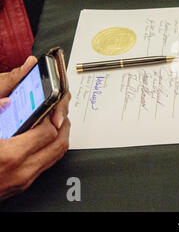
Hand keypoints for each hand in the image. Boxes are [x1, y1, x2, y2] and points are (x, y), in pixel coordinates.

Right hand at [0, 57, 70, 199]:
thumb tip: (6, 103)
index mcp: (10, 156)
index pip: (47, 133)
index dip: (50, 118)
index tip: (45, 109)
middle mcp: (21, 171)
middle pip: (59, 145)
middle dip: (62, 126)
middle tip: (58, 114)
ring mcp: (23, 181)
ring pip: (56, 157)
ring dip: (59, 139)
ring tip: (54, 125)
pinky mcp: (22, 186)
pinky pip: (45, 166)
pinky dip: (49, 151)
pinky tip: (41, 141)